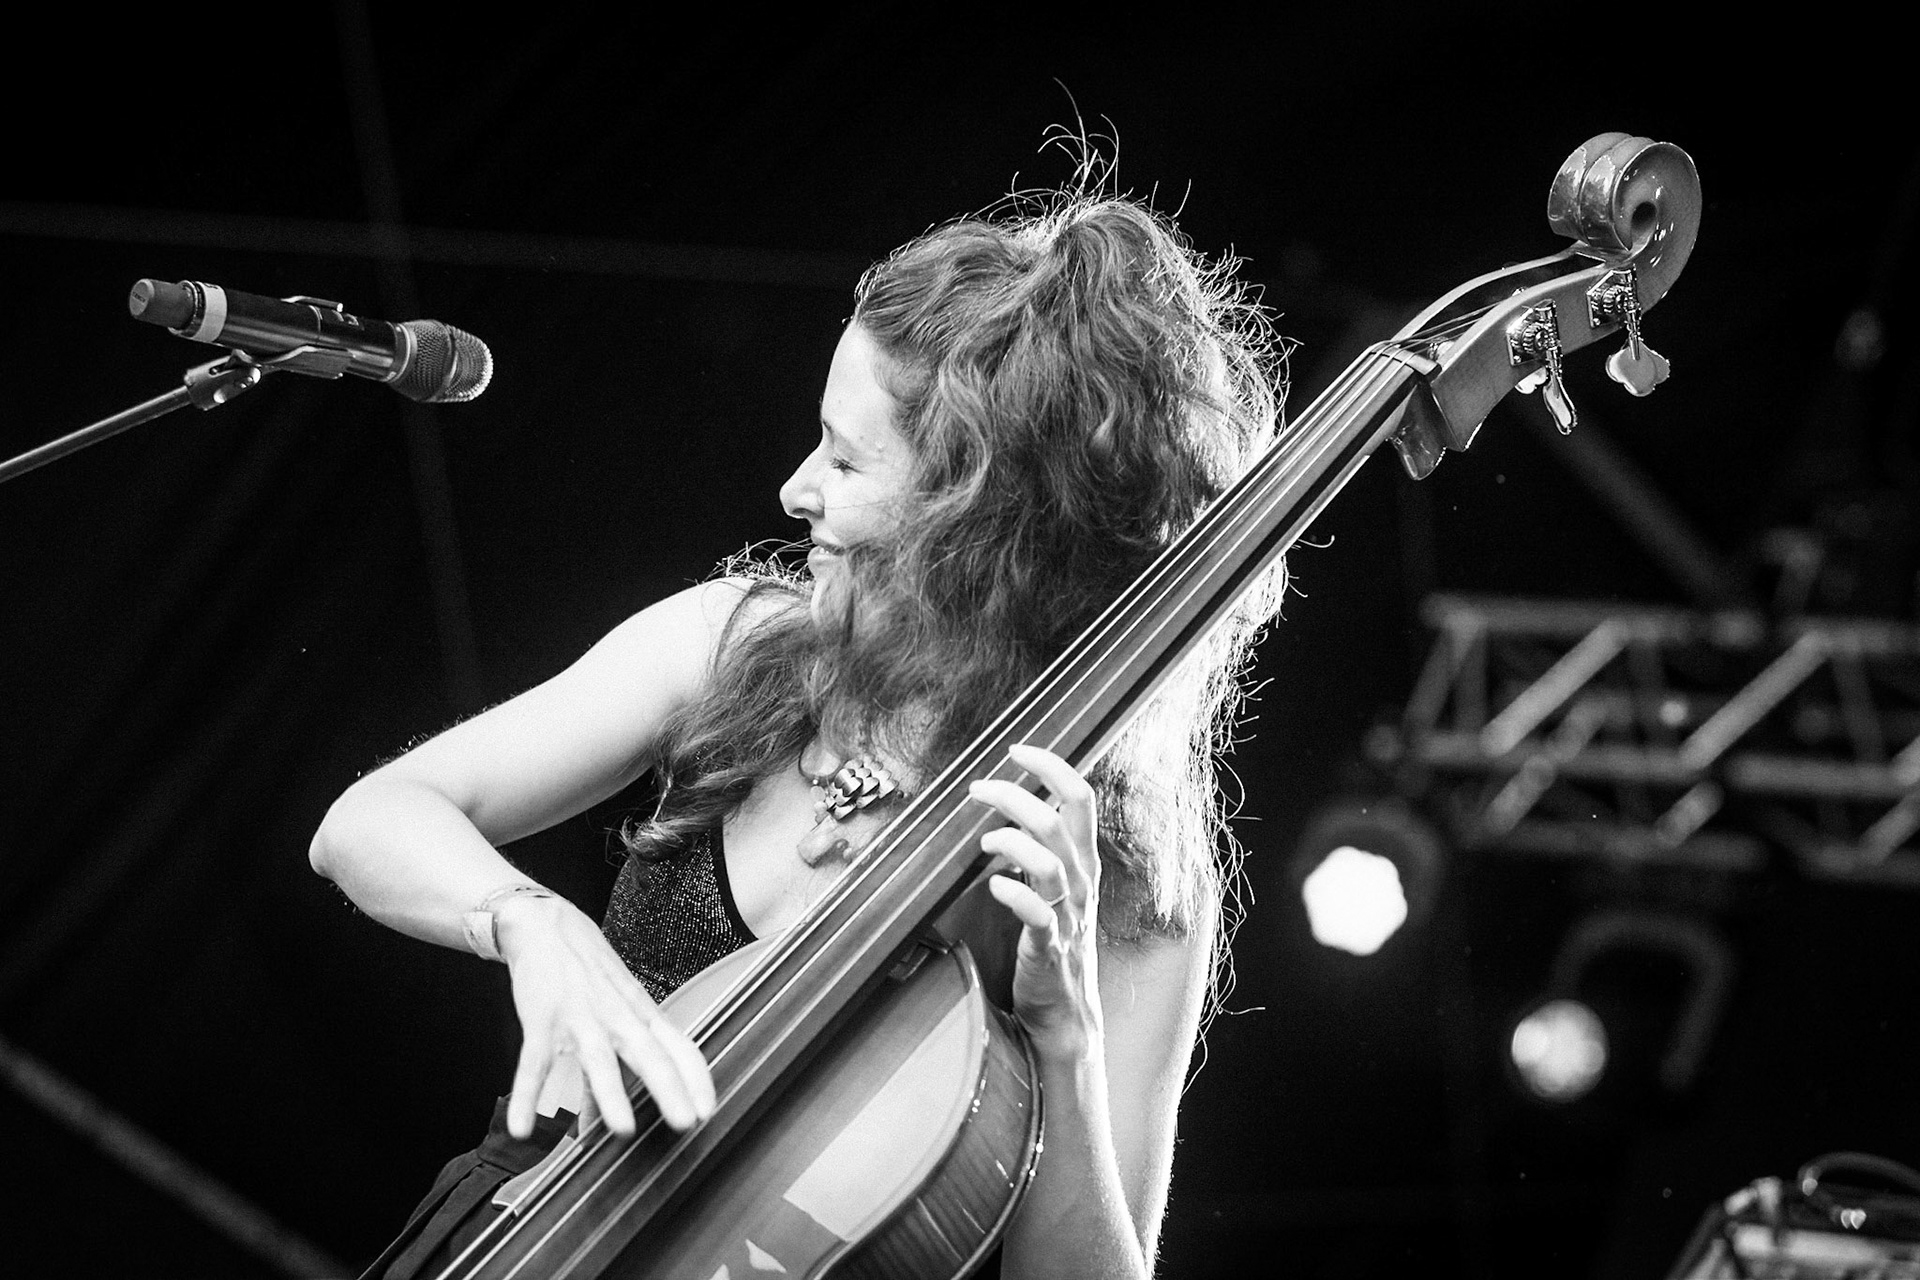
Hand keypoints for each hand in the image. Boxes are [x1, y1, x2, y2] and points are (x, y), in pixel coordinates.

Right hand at [494, 895, 716, 1138]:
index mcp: (641, 1014)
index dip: (697, 1080)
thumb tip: (602, 1122)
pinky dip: (527, 1096)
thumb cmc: (588, 973)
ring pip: (600, 1059)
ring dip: (612, 1094)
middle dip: (670, 1089)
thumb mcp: (613, 1012)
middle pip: (650, 1054)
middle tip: (686, 1123)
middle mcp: (617, 1017)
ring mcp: (580, 1018)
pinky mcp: (542, 1021)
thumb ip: (613, 1068)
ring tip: (623, 1130)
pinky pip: (535, 1064)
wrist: (547, 926)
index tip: (709, 1112)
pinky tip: (521, 1128)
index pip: (680, 1047)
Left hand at [968, 742, 1103, 1061]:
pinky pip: (1038, 913)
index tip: (1017, 749)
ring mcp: (1068, 914)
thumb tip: (1003, 809)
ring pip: (1048, 861)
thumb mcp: (1053, 885)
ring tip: (984, 841)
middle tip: (978, 789)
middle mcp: (1081, 881)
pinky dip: (1013, 892)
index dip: (1051, 766)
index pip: (1080, 797)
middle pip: (1056, 820)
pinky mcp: (1049, 946)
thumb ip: (1036, 848)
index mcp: (1083, 860)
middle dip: (1013, 794)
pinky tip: (994, 885)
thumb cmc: (1052, 940)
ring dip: (1009, 841)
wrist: (1065, 1011)